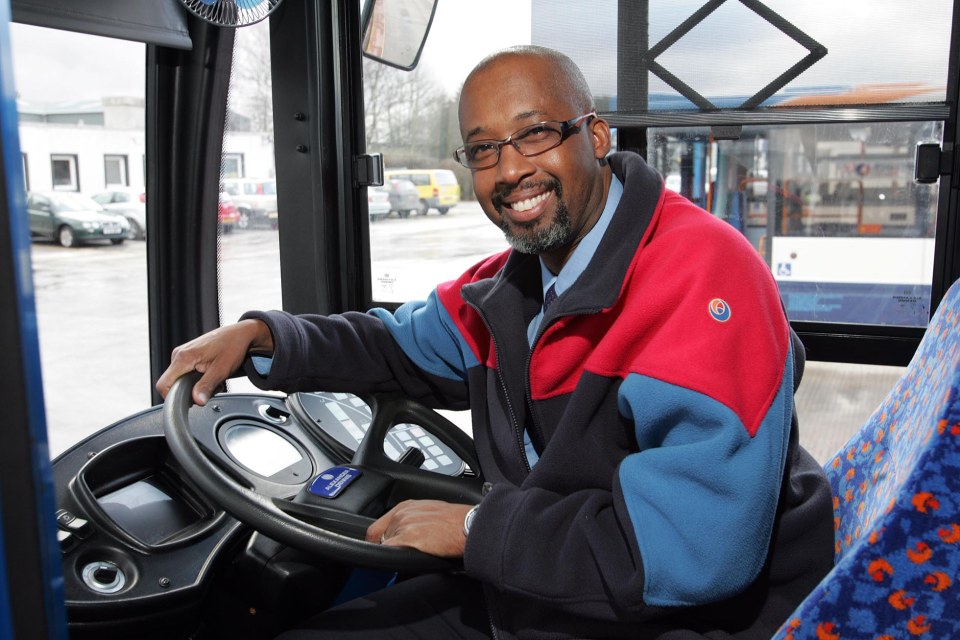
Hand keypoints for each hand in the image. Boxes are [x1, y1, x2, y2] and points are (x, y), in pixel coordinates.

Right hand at [155, 319, 273, 404]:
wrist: (240, 334)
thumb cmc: (232, 347)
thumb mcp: (221, 370)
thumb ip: (206, 386)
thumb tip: (196, 401)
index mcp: (183, 357)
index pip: (163, 384)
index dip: (173, 397)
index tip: (190, 401)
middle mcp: (179, 354)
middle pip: (172, 384)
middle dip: (189, 392)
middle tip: (209, 388)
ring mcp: (182, 355)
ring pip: (180, 380)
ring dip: (196, 386)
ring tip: (213, 380)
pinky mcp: (187, 357)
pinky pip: (186, 374)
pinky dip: (198, 379)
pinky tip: (210, 375)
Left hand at [366, 500, 472, 557]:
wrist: (468, 525)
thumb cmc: (456, 520)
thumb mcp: (430, 512)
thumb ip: (414, 520)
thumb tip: (407, 532)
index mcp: (405, 506)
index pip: (377, 527)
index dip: (378, 541)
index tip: (382, 548)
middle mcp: (401, 514)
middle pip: (379, 539)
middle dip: (389, 548)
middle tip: (404, 554)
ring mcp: (403, 526)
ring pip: (385, 547)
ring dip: (394, 554)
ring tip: (414, 555)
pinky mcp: (407, 539)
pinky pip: (388, 553)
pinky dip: (391, 561)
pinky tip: (404, 562)